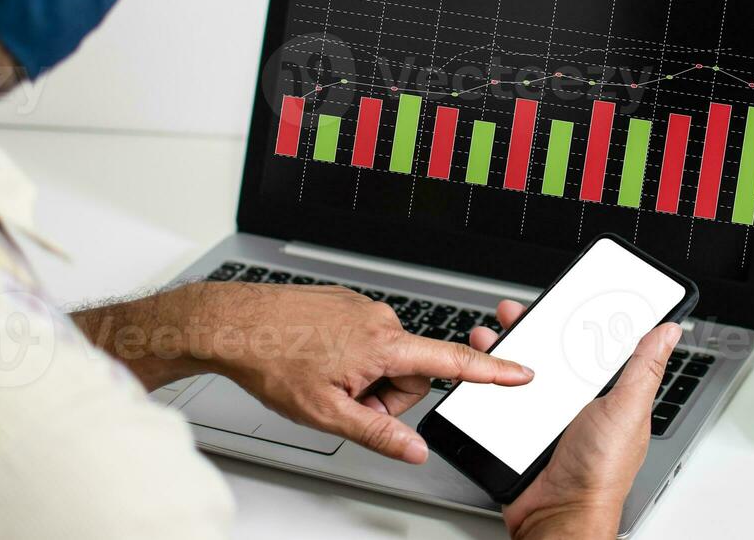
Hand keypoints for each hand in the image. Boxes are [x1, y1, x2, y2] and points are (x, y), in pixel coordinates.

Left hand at [77, 282, 532, 461]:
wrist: (232, 323)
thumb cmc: (272, 360)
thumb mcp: (326, 413)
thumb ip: (378, 434)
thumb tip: (413, 451)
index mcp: (385, 345)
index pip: (452, 362)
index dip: (492, 370)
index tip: (521, 372)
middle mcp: (381, 320)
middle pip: (411, 372)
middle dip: (385, 394)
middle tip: (346, 401)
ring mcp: (362, 308)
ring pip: (384, 357)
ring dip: (364, 376)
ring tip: (324, 378)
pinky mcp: (345, 303)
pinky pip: (364, 339)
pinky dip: (348, 357)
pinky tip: (316, 359)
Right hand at [472, 299, 677, 539]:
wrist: (558, 515)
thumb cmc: (600, 474)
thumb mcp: (627, 410)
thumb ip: (644, 368)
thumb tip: (670, 331)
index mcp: (612, 394)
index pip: (598, 346)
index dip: (582, 321)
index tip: (568, 298)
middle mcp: (581, 404)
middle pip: (555, 355)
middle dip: (534, 330)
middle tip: (514, 313)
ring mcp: (549, 418)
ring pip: (525, 374)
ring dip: (505, 352)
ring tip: (491, 336)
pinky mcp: (522, 432)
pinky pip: (504, 401)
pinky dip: (489, 385)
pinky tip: (481, 372)